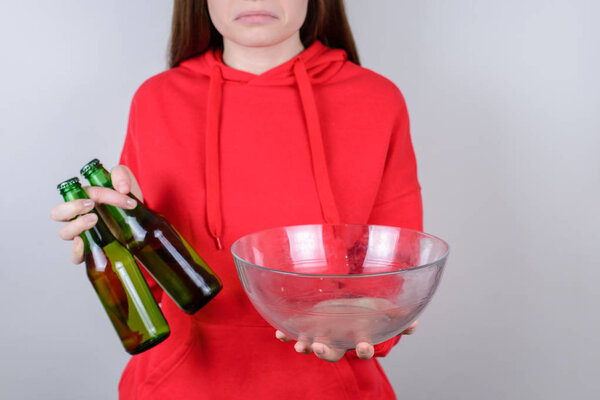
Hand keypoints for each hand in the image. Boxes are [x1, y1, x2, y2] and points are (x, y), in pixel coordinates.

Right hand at [50, 165, 142, 263]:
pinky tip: (85, 243)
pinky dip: (77, 251)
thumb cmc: (127, 200)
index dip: (105, 194)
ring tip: (94, 219)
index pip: (83, 193)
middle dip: (71, 207)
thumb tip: (122, 187)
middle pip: (58, 213)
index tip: (126, 196)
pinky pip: (75, 256)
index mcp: (83, 197)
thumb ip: (121, 174)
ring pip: (64, 232)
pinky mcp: (92, 249)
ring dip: (76, 225)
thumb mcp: (126, 182)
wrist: (141, 220)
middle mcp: (78, 216)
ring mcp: (83, 234)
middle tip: (91, 204)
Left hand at [275, 320, 418, 361]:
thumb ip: (400, 318)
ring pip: (313, 346)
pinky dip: (287, 335)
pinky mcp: (310, 326)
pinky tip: (279, 334)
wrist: (351, 307)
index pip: (362, 349)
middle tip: (319, 348)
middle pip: (332, 353)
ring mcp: (323, 334)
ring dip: (305, 346)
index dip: (363, 350)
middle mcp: (339, 340)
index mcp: (358, 338)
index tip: (364, 348)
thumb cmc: (370, 310)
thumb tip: (414, 323)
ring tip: (299, 346)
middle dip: (325, 352)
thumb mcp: (386, 311)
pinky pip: (297, 333)